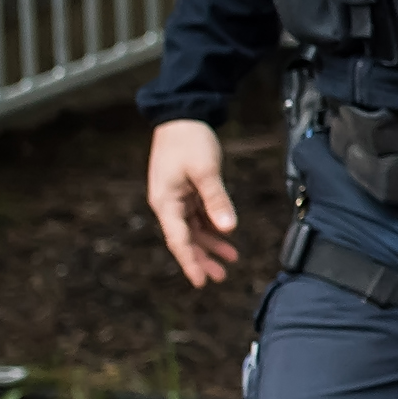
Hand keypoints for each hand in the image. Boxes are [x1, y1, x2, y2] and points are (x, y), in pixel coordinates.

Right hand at [147, 119, 239, 286]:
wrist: (181, 116)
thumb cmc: (190, 141)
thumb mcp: (206, 171)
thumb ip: (217, 201)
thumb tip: (228, 229)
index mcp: (166, 202)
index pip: (179, 239)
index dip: (191, 261)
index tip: (201, 282)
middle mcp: (168, 203)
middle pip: (184, 238)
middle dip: (202, 258)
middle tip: (220, 277)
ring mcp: (176, 197)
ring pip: (192, 228)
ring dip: (209, 244)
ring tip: (230, 260)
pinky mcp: (186, 190)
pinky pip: (197, 216)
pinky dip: (211, 226)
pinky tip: (226, 236)